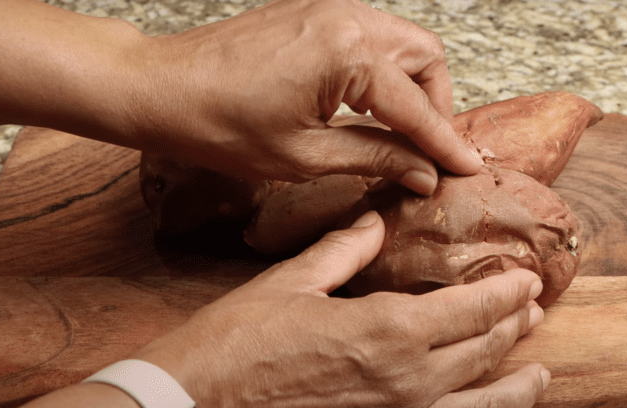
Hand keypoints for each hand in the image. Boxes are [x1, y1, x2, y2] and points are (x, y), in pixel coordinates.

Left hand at [129, 0, 482, 194]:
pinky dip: (380, 70)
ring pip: (400, 42)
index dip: (444, 144)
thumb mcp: (305, 156)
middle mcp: (346, 16)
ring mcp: (328, 7)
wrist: (160, 89)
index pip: (417, 106)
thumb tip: (423, 173)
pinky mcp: (311, 11)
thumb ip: (375, 159)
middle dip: (433, 105)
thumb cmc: (218, 123)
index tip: (466, 170)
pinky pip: (368, 36)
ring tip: (396, 134)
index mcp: (348, 51)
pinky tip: (364, 107)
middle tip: (424, 152)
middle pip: (425, 57)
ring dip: (409, 86)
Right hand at [134, 211, 549, 407]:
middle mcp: (407, 384)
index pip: (472, 309)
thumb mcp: (291, 282)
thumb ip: (344, 250)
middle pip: (484, 354)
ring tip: (537, 376)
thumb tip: (375, 222)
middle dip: (515, 329)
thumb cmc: (236, 344)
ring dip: (515, 390)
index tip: (527, 280)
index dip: (507, 292)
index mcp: (388, 331)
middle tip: (533, 312)